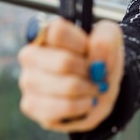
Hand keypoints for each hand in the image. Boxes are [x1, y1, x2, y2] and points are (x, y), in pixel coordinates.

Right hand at [18, 17, 124, 132]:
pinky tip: (84, 102)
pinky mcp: (31, 105)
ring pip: (66, 86)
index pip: (58, 31)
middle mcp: (31, 54)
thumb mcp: (111, 40)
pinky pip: (62, 107)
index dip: (80, 43)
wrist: (98, 91)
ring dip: (88, 89)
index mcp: (48, 32)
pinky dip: (81, 106)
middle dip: (88, 70)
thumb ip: (106, 38)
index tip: (89, 50)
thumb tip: (95, 49)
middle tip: (95, 73)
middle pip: (63, 62)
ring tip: (91, 87)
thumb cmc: (99, 60)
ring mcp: (28, 80)